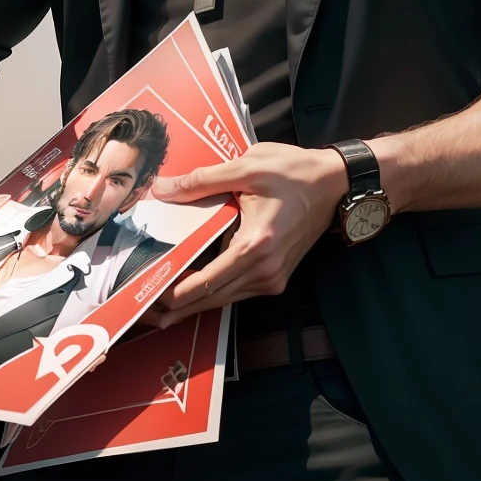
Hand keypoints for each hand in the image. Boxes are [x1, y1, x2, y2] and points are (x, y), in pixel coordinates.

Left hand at [141, 143, 348, 327]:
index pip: (207, 281)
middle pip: (213, 298)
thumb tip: (163, 189)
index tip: (149, 300)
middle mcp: (265, 270)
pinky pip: (238, 290)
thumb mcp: (246, 168)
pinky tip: (193, 290)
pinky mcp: (277, 276)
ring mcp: (273, 277)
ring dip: (194, 303)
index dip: (176, 294)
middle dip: (178, 307)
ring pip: (225, 298)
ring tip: (161, 308)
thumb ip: (201, 181)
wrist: (335, 183)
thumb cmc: (294, 172)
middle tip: (146, 312)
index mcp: (255, 246)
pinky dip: (214, 292)